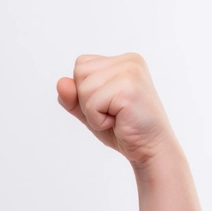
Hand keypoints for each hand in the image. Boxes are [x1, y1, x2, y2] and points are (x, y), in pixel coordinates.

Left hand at [55, 52, 180, 169]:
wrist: (150, 149)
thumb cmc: (123, 129)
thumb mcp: (90, 110)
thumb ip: (72, 96)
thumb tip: (61, 83)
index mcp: (122, 61)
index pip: (81, 65)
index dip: (84, 91)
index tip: (108, 104)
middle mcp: (129, 61)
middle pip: (79, 73)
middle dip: (86, 100)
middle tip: (113, 113)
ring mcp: (130, 71)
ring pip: (83, 88)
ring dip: (92, 112)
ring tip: (116, 117)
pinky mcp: (128, 88)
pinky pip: (91, 104)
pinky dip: (98, 120)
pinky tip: (119, 122)